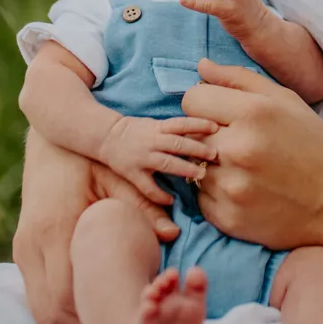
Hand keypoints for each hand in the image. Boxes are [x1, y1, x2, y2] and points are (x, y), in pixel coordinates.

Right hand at [13, 130, 178, 323]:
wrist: (50, 143)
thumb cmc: (88, 159)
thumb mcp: (116, 178)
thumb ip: (141, 207)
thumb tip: (173, 233)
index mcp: (55, 227)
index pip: (66, 294)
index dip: (94, 313)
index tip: (123, 311)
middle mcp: (32, 243)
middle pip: (50, 312)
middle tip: (118, 319)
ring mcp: (23, 249)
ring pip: (40, 309)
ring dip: (70, 318)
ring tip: (106, 310)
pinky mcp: (21, 251)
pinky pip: (37, 295)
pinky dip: (59, 304)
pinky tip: (88, 293)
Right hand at [99, 112, 221, 199]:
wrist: (106, 136)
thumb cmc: (136, 130)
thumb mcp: (155, 124)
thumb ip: (173, 131)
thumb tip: (200, 135)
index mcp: (158, 127)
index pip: (181, 123)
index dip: (199, 124)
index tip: (216, 128)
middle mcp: (152, 141)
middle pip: (178, 144)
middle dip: (197, 149)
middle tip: (214, 155)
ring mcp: (142, 157)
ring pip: (167, 163)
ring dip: (185, 168)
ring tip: (201, 174)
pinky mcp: (133, 172)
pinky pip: (147, 186)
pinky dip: (159, 194)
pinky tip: (171, 200)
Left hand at [182, 61, 322, 251]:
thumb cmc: (313, 147)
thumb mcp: (286, 101)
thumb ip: (239, 78)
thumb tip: (201, 66)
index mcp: (254, 114)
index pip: (192, 99)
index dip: (205, 104)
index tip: (222, 113)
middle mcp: (237, 149)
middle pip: (188, 132)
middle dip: (207, 134)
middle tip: (235, 142)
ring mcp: (231, 187)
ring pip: (192, 166)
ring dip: (209, 165)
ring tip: (242, 168)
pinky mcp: (227, 217)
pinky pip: (199, 197)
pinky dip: (215, 192)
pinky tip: (243, 189)